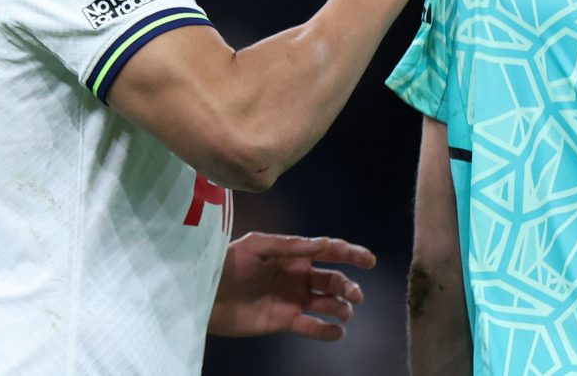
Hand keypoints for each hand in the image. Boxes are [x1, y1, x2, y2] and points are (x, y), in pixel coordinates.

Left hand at [208, 232, 376, 340]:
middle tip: (355, 295)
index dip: (350, 253)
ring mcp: (291, 299)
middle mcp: (296, 275)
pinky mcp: (283, 321)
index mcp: (292, 254)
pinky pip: (311, 326)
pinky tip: (337, 332)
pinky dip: (327, 331)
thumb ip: (290, 246)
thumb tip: (323, 244)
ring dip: (340, 307)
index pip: (327, 251)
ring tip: (344, 312)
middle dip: (347, 285)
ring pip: (326, 302)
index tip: (369, 260)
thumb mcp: (258, 247)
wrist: (206, 295)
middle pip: (332, 279)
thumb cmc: (229, 263)